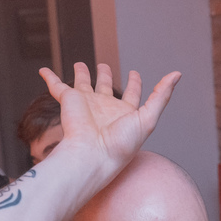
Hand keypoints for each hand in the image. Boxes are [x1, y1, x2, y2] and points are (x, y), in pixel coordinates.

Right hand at [38, 63, 179, 173]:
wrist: (93, 155)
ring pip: (83, 83)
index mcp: (124, 112)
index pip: (131, 93)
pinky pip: (56, 86)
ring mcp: (86, 104)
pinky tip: (43, 70)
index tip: (135, 73)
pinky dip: (49, 77)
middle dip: (105, 75)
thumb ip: (162, 95)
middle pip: (105, 86)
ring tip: (81, 64)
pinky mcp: (68, 101)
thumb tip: (177, 74)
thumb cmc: (122, 144)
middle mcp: (105, 107)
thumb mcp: (149, 118)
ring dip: (81, 73)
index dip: (135, 83)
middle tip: (104, 65)